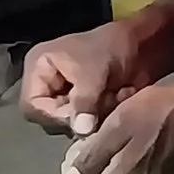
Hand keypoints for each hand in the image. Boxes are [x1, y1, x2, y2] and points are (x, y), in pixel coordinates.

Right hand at [19, 18, 149, 138]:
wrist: (141, 43)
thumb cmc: (110, 47)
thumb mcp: (93, 72)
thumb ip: (84, 101)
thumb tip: (81, 131)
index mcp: (39, 68)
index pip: (31, 106)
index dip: (53, 115)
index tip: (78, 115)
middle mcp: (48, 84)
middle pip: (50, 118)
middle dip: (79, 115)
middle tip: (100, 105)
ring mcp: (67, 95)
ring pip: (72, 123)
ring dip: (95, 115)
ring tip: (113, 96)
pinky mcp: (86, 104)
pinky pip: (89, 123)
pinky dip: (105, 113)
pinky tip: (119, 97)